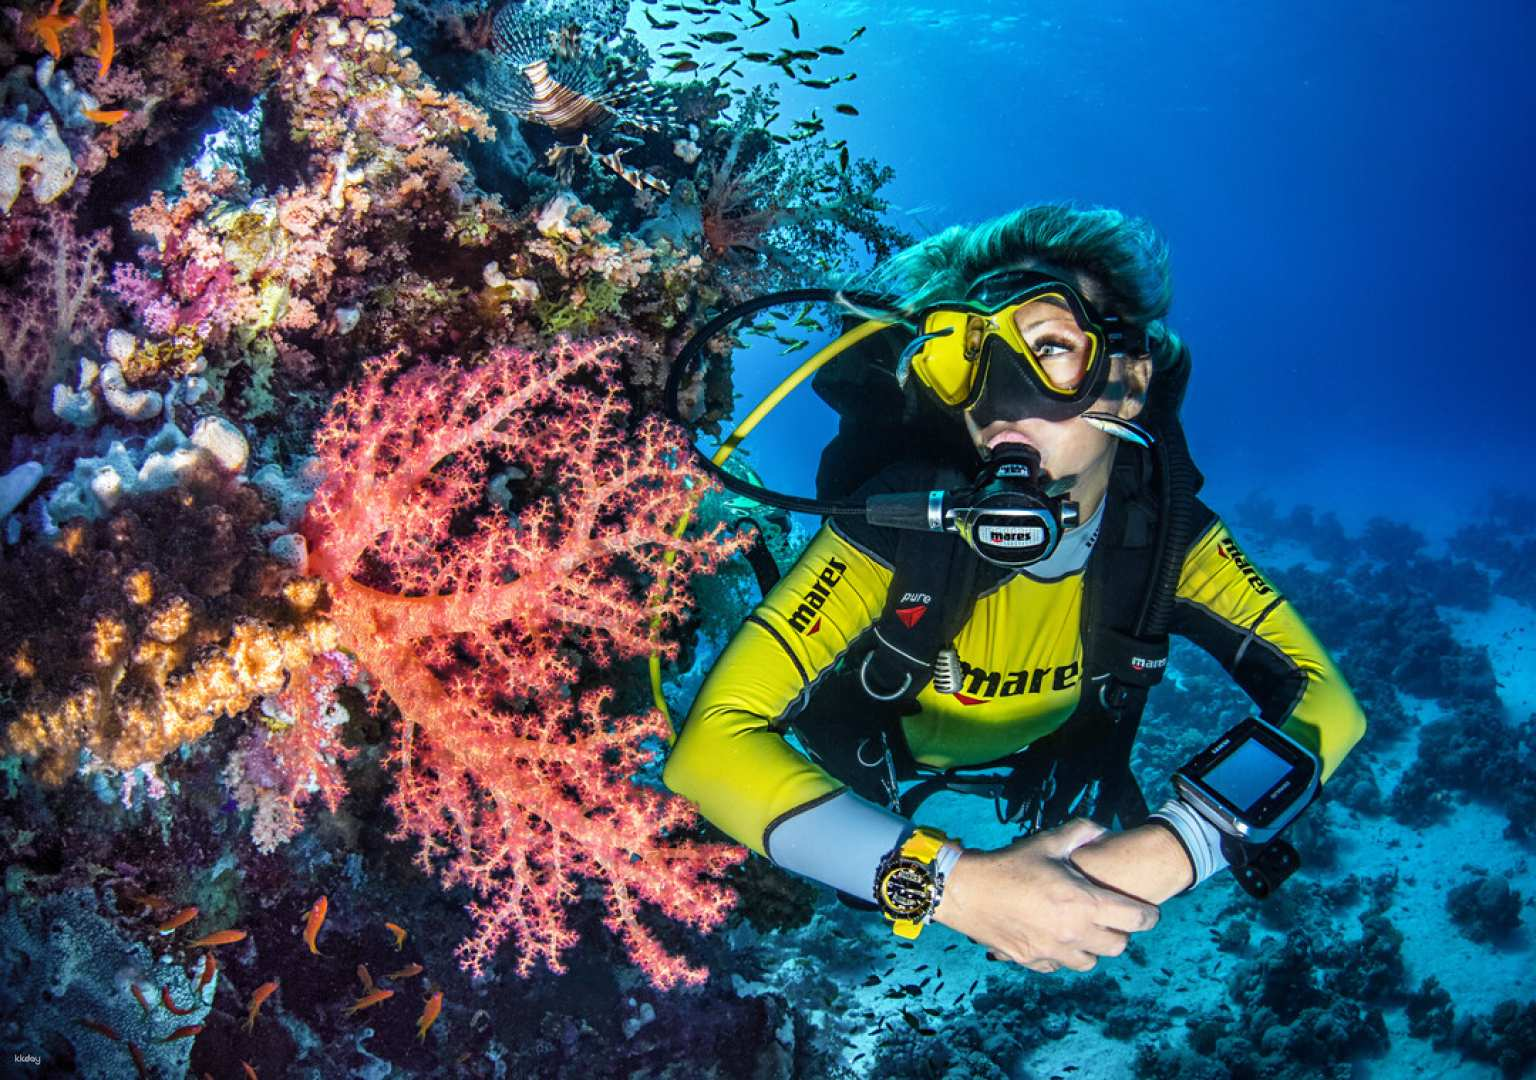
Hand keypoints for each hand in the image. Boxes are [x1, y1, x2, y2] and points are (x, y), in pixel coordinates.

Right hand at [930, 817, 1159, 972]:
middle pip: (1119, 945)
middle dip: (1120, 931)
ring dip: (1092, 947)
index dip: (1148, 915)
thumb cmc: (1009, 865)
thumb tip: (1103, 829)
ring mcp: (1054, 952)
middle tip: (1109, 917)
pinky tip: (1053, 936)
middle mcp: (1074, 933)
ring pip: (1092, 961)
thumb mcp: (1047, 842)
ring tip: (1081, 929)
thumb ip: (1080, 832)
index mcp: (1084, 903)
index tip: (1147, 911)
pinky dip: (1063, 954)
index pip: (1137, 919)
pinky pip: (1061, 965)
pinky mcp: (1034, 961)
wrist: (967, 892)